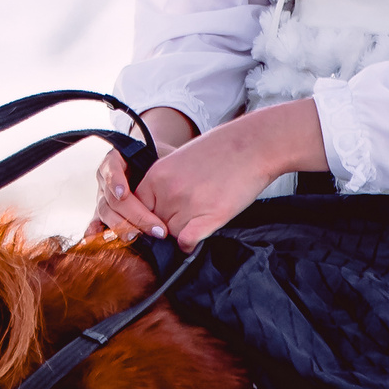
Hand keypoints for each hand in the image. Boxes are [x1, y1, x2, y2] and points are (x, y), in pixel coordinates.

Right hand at [86, 107, 195, 245]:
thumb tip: (185, 170)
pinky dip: (95, 231)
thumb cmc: (159, 159)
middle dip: (133, 214)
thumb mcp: (163, 155)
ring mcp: (102, 197)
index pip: (111, 168)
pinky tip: (96, 240)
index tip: (124, 193)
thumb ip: (168, 163)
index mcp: (116, 160)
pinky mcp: (102, 214)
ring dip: (121, 226)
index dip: (115, 181)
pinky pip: (95, 222)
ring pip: (105, 212)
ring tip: (134, 237)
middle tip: (154, 228)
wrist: (149, 162)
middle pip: (112, 197)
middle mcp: (105, 180)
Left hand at [132, 100, 325, 250]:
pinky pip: (187, 242)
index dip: (145, 220)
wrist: (254, 144)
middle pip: (152, 226)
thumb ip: (164, 185)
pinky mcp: (209, 217)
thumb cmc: (221, 151)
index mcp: (156, 176)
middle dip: (165, 226)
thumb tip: (154, 214)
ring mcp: (187, 205)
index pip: (135, 211)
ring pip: (171, 235)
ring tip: (199, 215)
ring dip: (181, 232)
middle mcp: (167, 191)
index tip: (156, 223)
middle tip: (184, 216)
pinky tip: (200, 233)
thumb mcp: (180, 161)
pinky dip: (191, 244)